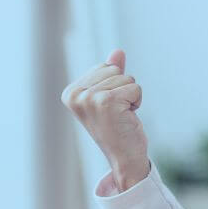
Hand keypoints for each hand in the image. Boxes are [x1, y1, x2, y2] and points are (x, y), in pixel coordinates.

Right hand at [61, 48, 149, 190]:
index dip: (114, 85)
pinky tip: (127, 118)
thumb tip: (118, 51)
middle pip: (115, 69)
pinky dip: (137, 101)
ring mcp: (89, 98)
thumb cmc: (117, 127)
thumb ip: (112, 74)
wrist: (124, 157)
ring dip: (130, 97)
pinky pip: (134, 87)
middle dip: (123, 89)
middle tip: (116, 113)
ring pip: (126, 78)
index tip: (108, 107)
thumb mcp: (111, 96)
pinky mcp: (106, 102)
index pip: (105, 66)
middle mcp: (75, 95)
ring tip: (121, 116)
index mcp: (70, 92)